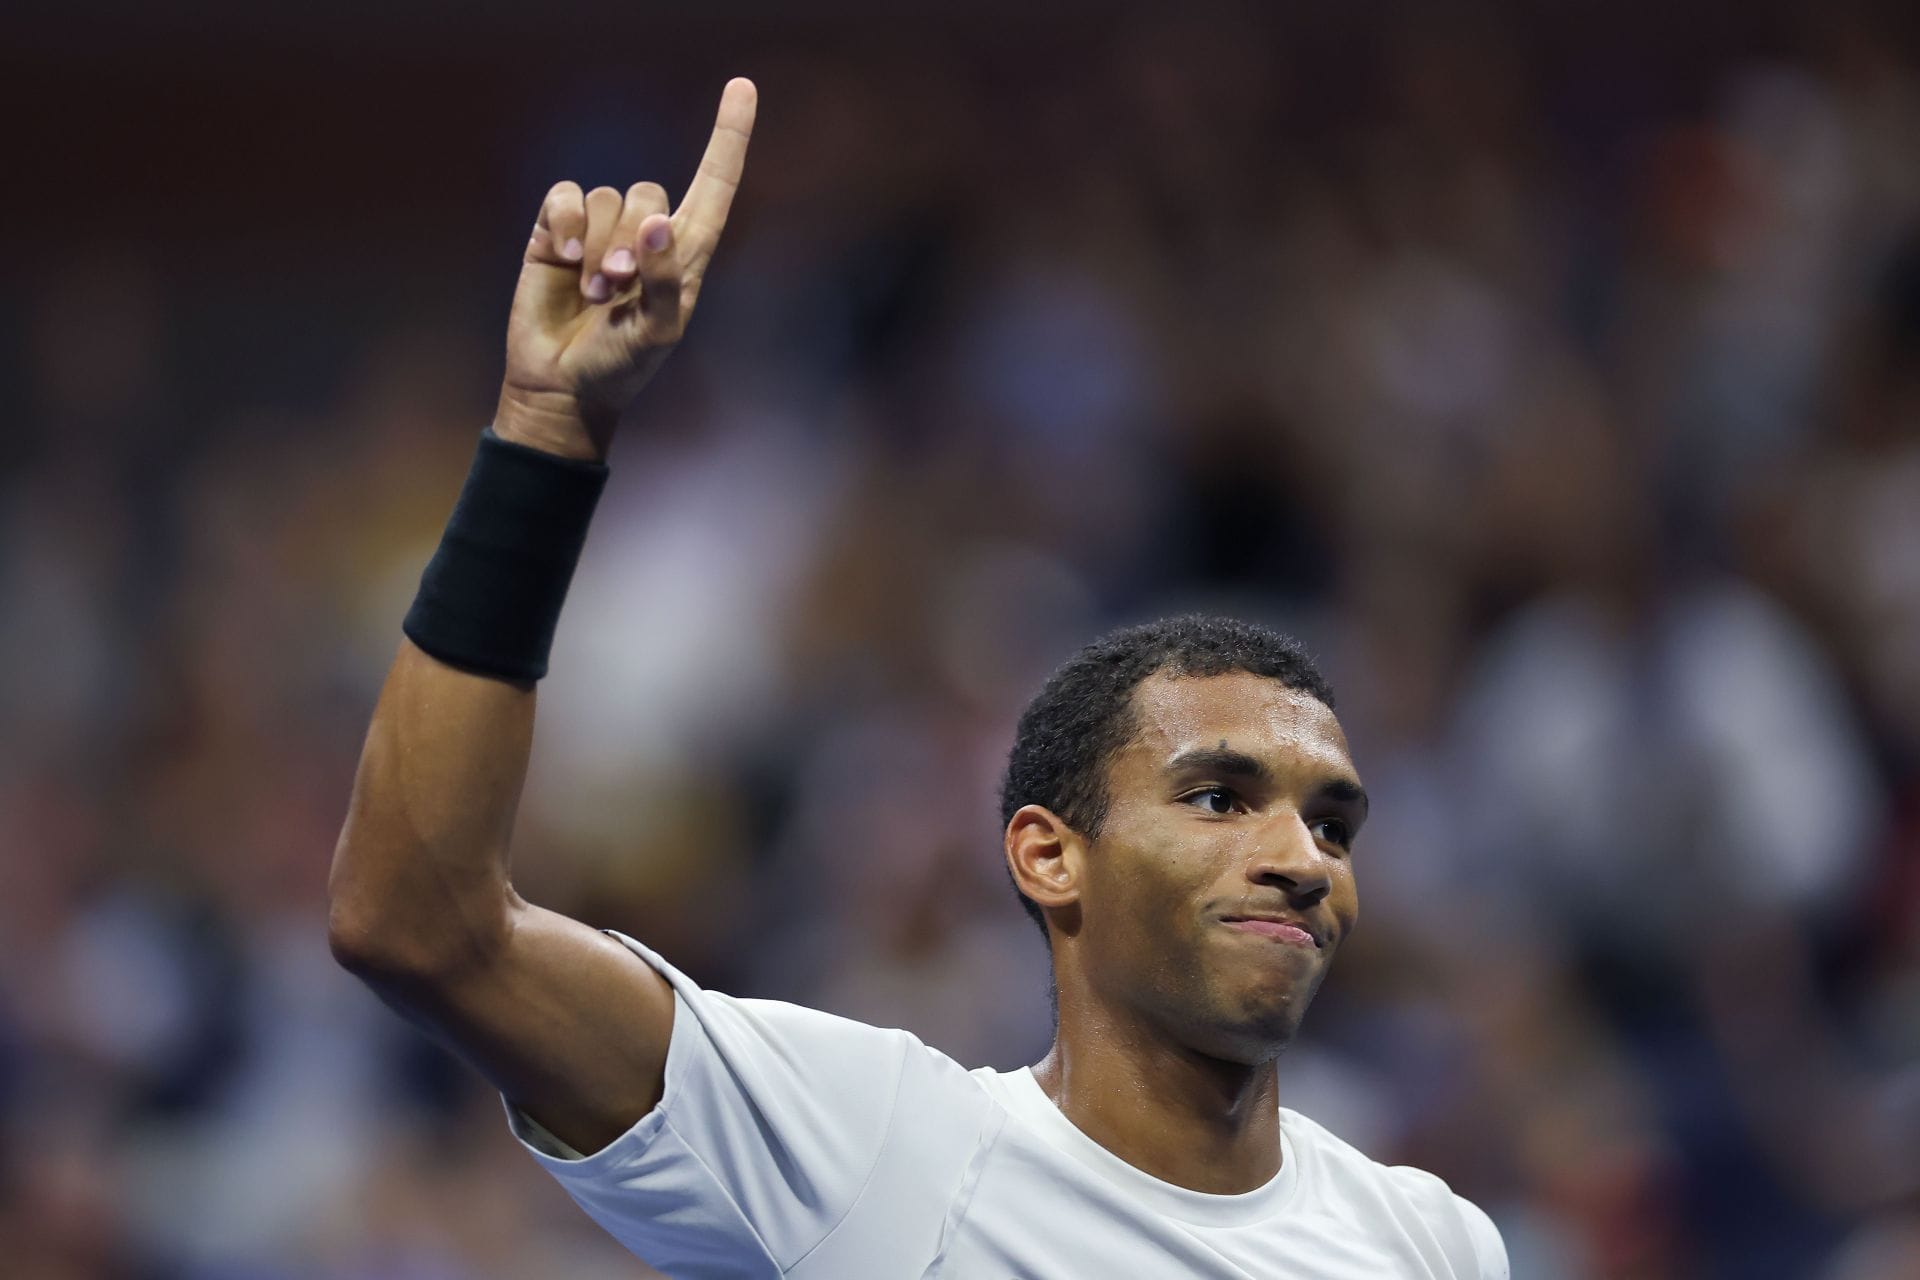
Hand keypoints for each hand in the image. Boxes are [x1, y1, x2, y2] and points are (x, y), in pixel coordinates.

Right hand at [495, 78, 756, 459]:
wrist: (563, 386)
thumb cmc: (622, 367)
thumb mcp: (659, 334)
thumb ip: (666, 280)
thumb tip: (657, 221)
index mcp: (686, 254)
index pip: (715, 185)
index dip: (729, 137)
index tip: (742, 87)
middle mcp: (646, 234)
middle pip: (649, 192)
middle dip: (632, 242)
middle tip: (619, 289)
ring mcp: (600, 230)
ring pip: (606, 198)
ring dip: (598, 247)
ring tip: (594, 294)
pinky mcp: (557, 232)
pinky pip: (566, 196)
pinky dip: (566, 225)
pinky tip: (565, 262)